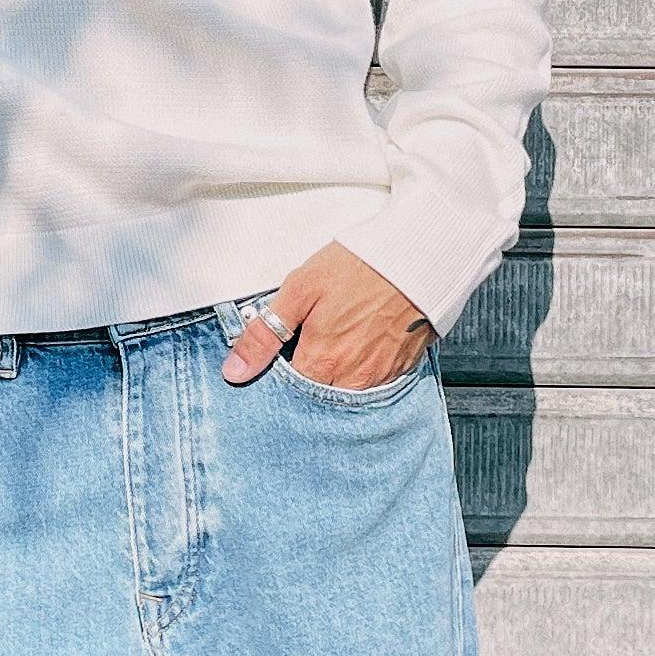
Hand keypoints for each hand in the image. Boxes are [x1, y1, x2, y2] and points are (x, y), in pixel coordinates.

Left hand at [222, 240, 432, 391]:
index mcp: (321, 363)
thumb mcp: (300, 290)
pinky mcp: (401, 368)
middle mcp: (352, 379)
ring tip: (335, 346)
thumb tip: (235, 371)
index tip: (279, 361)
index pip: (288, 394)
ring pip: (347, 395)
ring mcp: (380, 377)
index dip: (279, 379)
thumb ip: (265, 335)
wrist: (419, 256)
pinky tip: (359, 347)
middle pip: (318, 399)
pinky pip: (374, 385)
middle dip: (307, 382)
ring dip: (335, 380)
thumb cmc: (360, 266)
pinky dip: (362, 373)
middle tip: (308, 349)